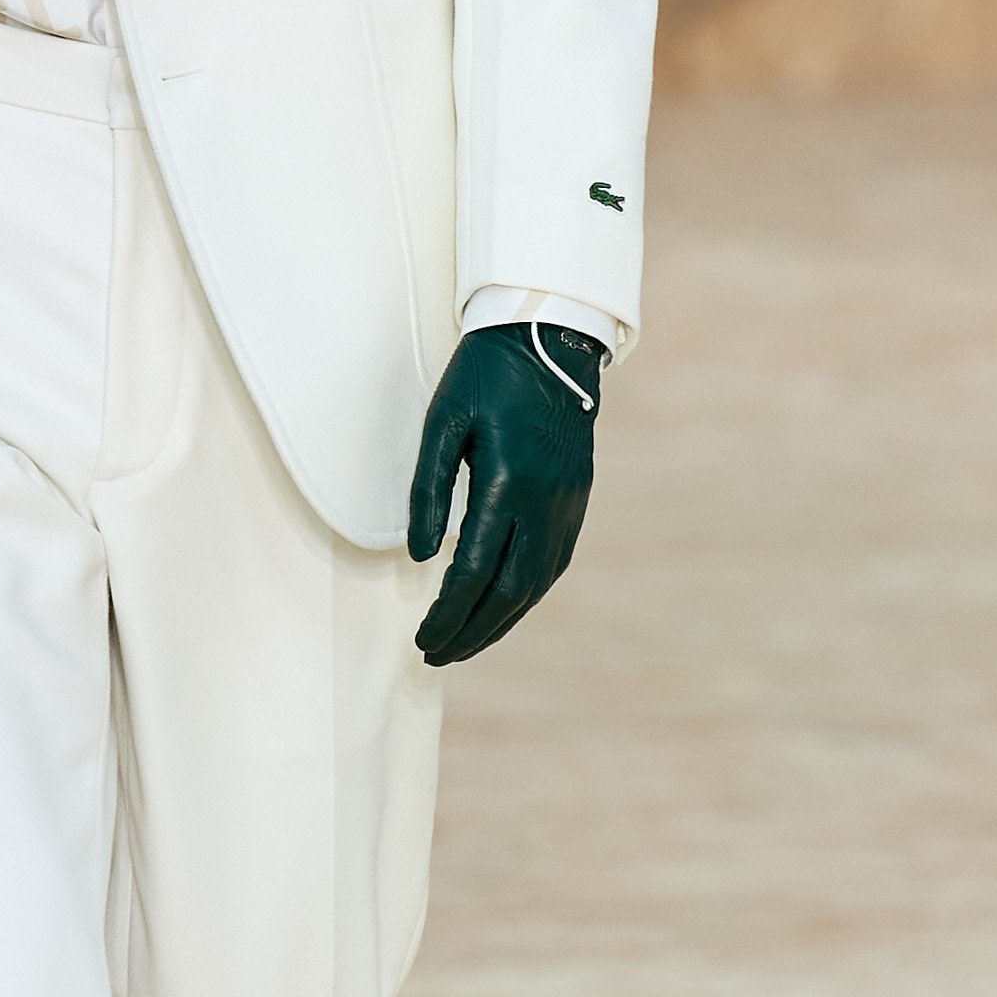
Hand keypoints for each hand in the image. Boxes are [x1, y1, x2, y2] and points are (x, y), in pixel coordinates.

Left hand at [407, 326, 603, 665]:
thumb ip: (428, 490)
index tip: (421, 637)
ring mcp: (568, 504)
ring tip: (462, 644)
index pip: (475, 569)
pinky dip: (523, 596)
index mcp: (509, 481)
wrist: (551, 341)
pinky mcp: (577, 501)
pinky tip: (500, 608)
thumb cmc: (485, 377)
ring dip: (499, 622)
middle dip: (471, 631)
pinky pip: (551, 565)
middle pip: (508, 591)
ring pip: (535, 585)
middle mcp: (547, 501)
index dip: (447, 611)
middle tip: (435, 656)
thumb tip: (419, 557)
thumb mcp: (443, 422)